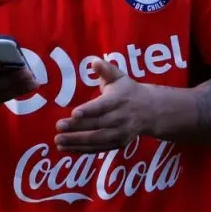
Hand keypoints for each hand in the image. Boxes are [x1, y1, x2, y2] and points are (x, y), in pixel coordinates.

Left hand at [54, 59, 169, 153]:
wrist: (151, 111)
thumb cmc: (129, 91)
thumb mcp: (120, 77)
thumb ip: (106, 70)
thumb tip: (93, 61)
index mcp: (119, 100)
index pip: (103, 106)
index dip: (89, 110)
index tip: (74, 113)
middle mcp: (121, 118)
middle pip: (97, 124)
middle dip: (77, 127)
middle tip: (59, 127)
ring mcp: (120, 133)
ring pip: (97, 139)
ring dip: (77, 141)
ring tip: (58, 141)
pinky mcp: (118, 143)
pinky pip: (98, 148)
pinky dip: (82, 150)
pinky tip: (67, 148)